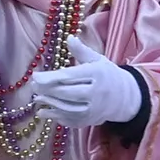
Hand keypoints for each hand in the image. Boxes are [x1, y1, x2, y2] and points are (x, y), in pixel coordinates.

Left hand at [25, 42, 144, 129]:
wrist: (125, 97)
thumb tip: (69, 38)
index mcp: (97, 74)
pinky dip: (55, 117)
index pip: (71, 76)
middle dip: (47, 90)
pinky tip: (43, 112)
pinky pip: (70, 120)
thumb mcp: (98, 60)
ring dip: (49, 104)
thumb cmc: (107, 75)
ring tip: (36, 98)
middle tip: (33, 86)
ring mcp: (93, 109)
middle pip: (67, 93)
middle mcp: (96, 93)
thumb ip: (82, 51)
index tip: (36, 76)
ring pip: (67, 108)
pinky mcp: (89, 121)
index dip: (51, 77)